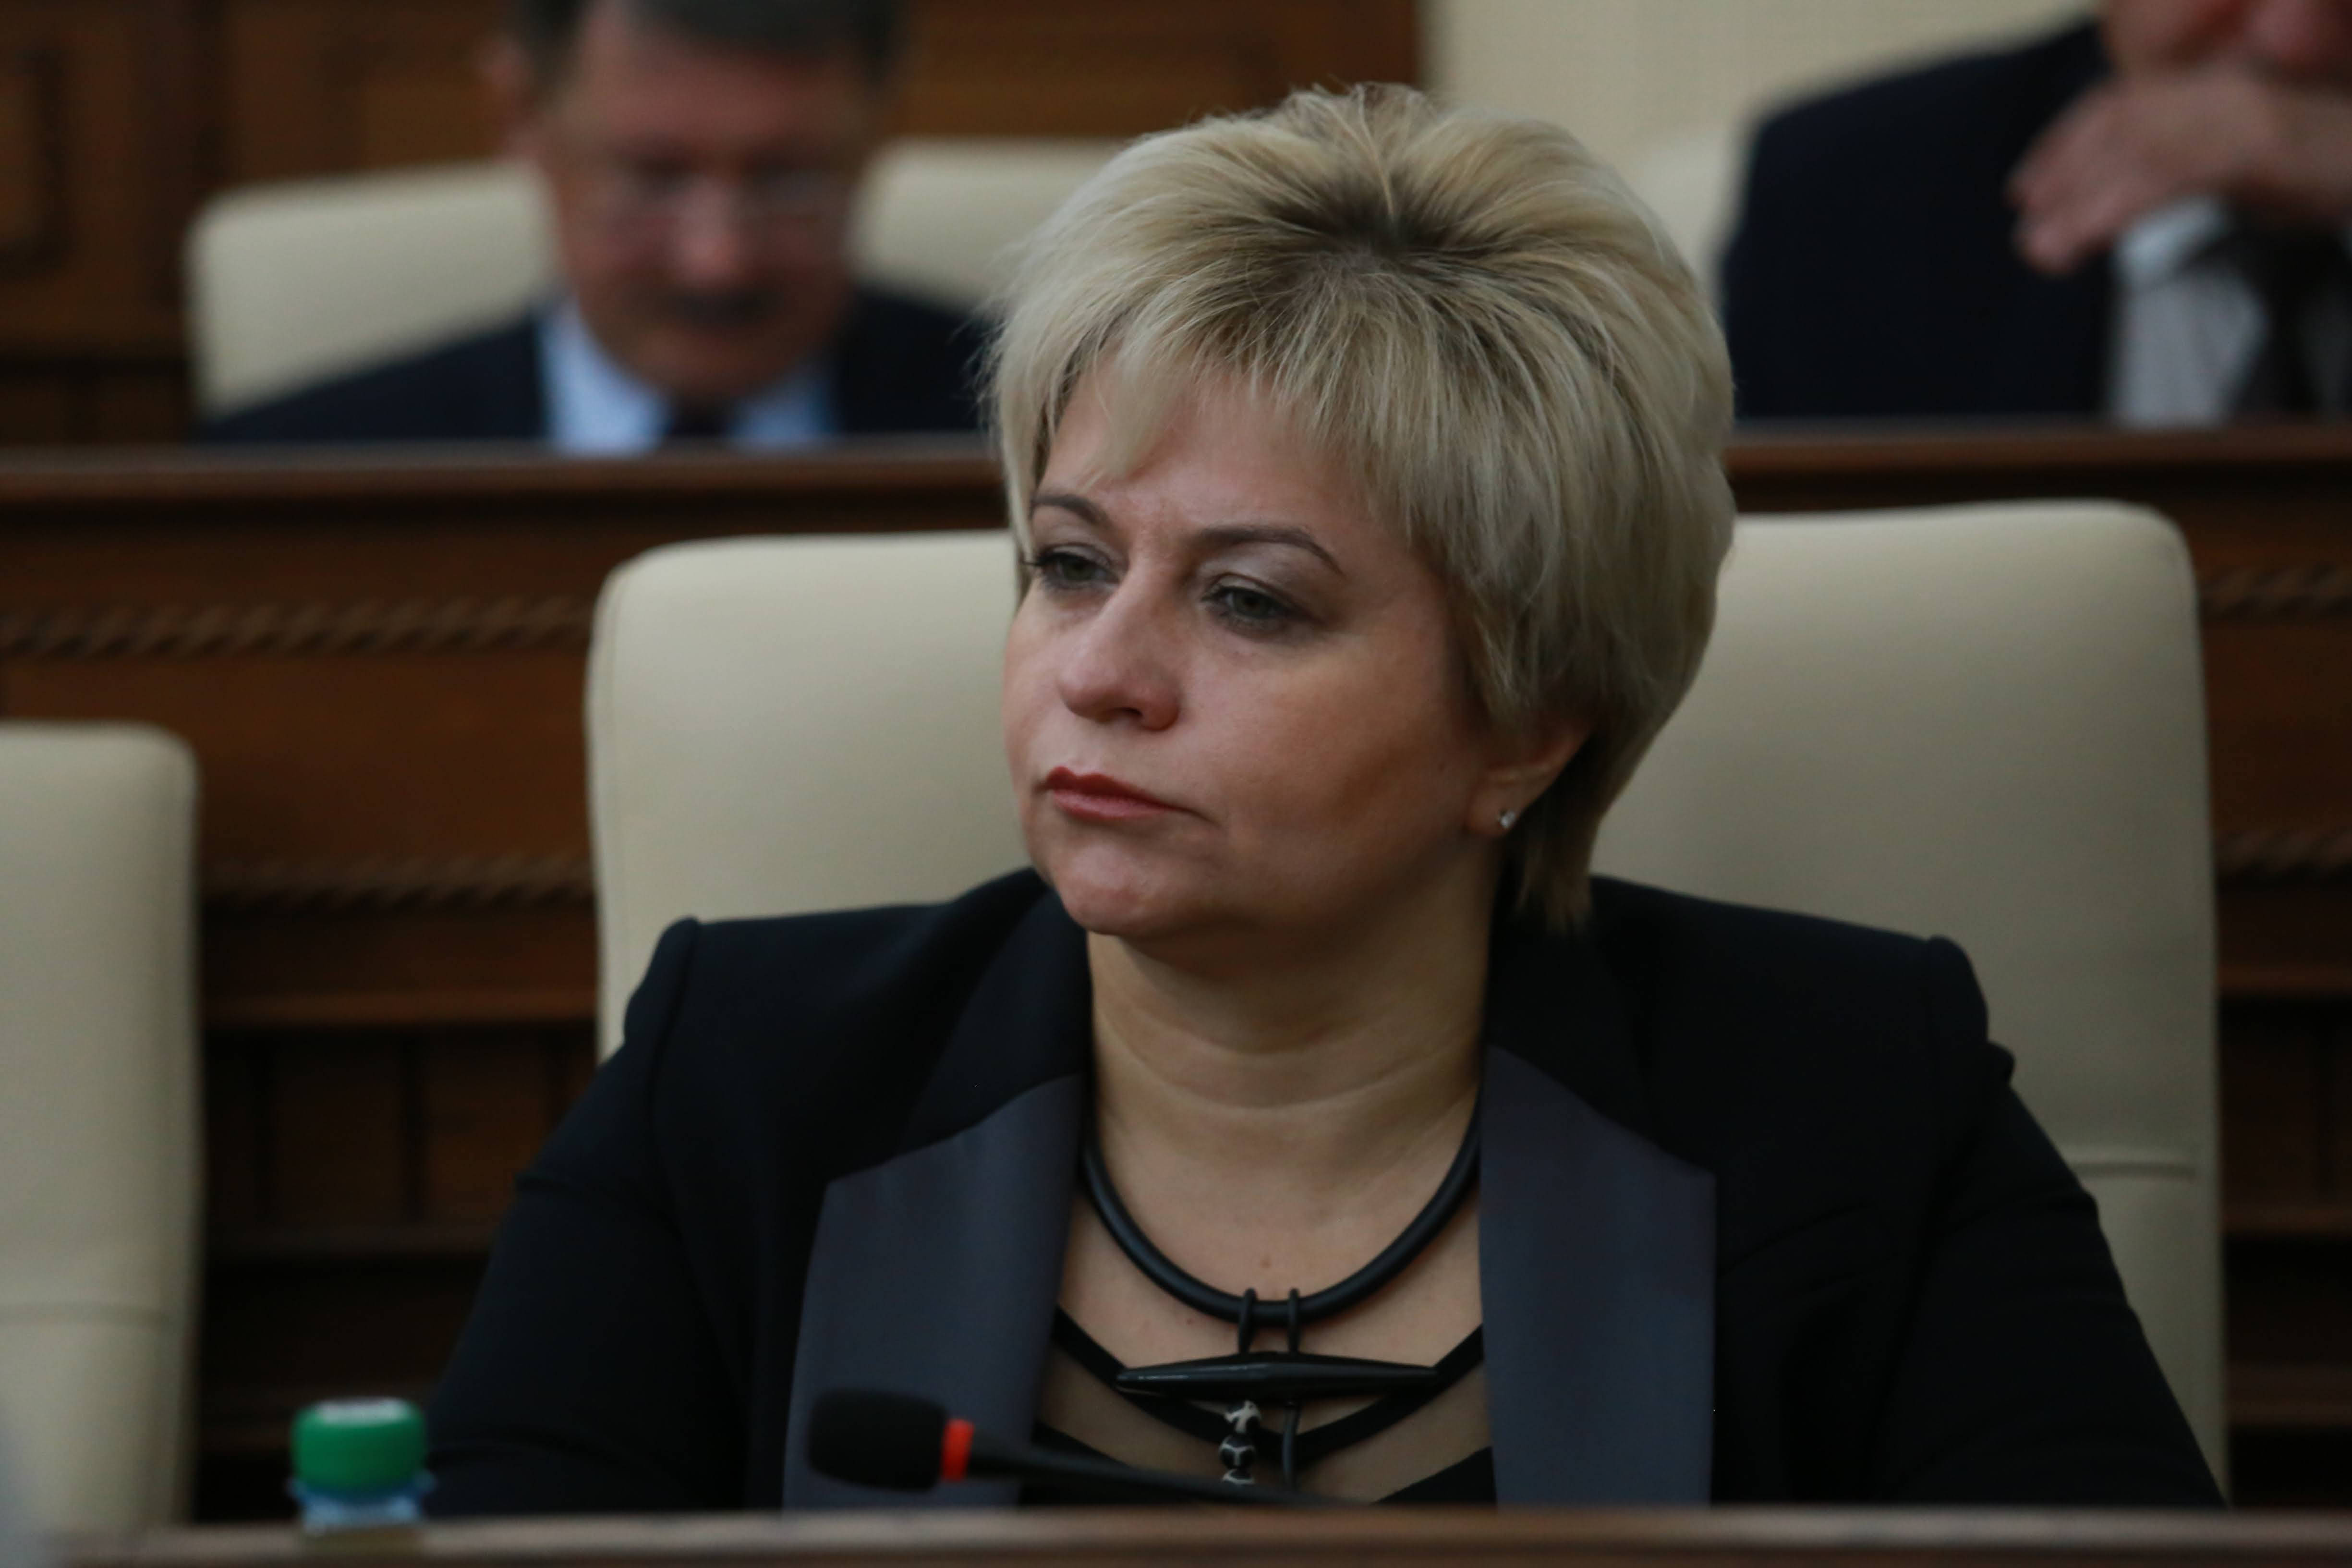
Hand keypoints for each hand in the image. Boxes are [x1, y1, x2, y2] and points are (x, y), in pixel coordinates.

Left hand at [2009, 66, 2351, 273]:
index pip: (2119, 103)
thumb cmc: (2322, 171)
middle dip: (2062, 177)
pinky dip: (2117, 207)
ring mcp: (2240, 112)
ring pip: (2135, 152)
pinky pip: (2169, 175)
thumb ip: (2182, 167)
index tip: (2025, 188)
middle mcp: (2220, 88)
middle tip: (2028, 230)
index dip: (2063, 143)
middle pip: (2117, 125)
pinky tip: (2086, 238)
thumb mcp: (2241, 166)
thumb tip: (2113, 199)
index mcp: (2210, 85)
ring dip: (2079, 204)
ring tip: (2043, 250)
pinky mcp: (2257, 145)